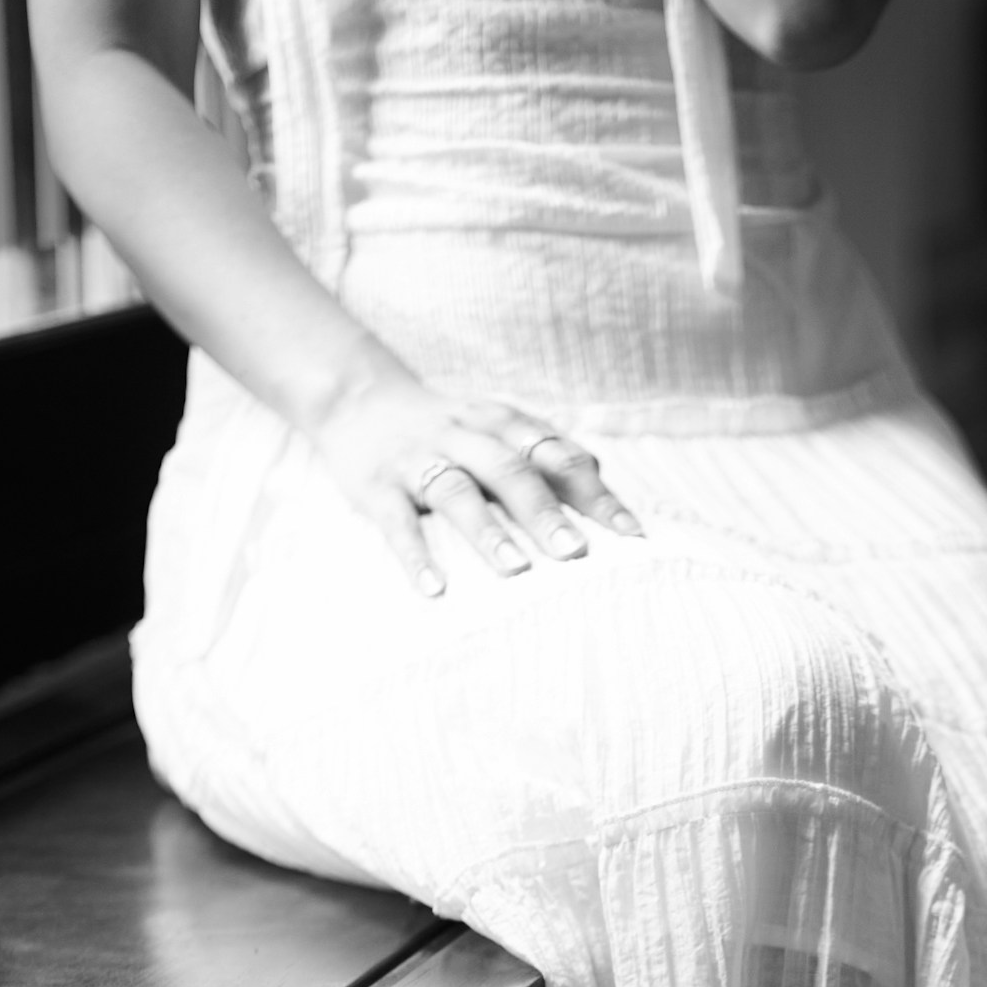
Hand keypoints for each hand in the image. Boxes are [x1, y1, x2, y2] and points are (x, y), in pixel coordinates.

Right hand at [306, 366, 642, 595]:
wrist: (356, 397)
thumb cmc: (447, 428)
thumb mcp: (497, 429)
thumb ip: (546, 457)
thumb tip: (603, 486)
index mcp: (502, 424)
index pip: (557, 456)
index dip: (594, 495)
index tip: (630, 536)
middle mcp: (465, 434)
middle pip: (510, 469)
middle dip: (544, 512)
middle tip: (576, 554)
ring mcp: (419, 458)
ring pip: (457, 490)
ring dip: (488, 531)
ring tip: (516, 570)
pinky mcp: (376, 484)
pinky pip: (395, 520)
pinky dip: (414, 555)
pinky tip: (434, 589)